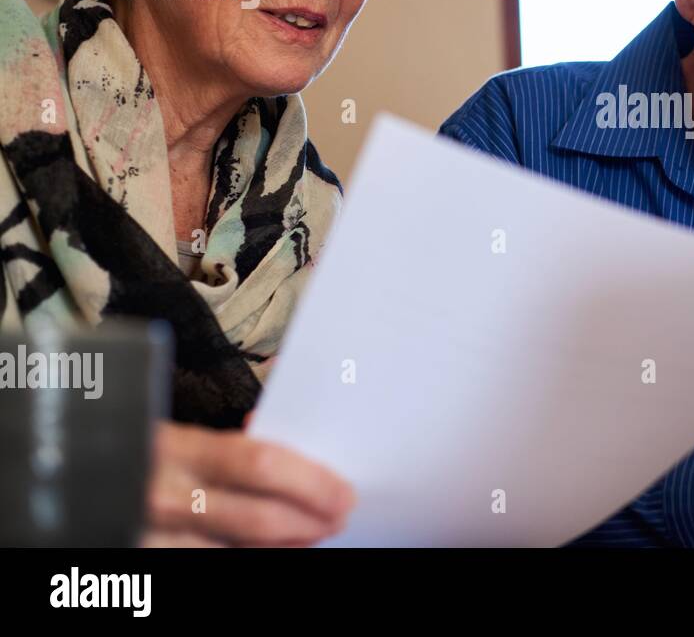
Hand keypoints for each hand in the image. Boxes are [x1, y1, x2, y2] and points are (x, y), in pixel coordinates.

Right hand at [140, 421, 354, 546]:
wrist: (47, 473)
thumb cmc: (123, 448)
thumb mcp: (171, 431)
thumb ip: (226, 442)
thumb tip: (278, 434)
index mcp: (175, 448)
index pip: (261, 463)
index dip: (311, 482)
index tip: (342, 491)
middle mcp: (161, 497)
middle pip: (259, 518)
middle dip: (310, 522)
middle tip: (338, 516)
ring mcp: (150, 538)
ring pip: (239, 553)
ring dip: (286, 547)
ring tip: (312, 534)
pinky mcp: (140, 562)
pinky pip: (209, 566)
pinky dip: (247, 559)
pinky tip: (271, 551)